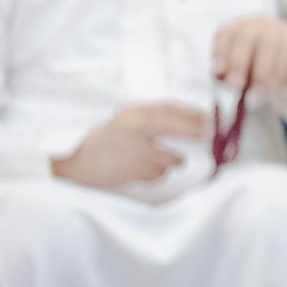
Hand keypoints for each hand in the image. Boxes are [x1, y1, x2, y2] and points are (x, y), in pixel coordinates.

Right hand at [53, 102, 208, 188]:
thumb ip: (157, 115)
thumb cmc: (103, 136)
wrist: (72, 159)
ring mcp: (138, 156)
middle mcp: (141, 133)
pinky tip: (140, 167)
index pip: (181, 111)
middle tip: (206, 137)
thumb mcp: (127, 116)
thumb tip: (196, 118)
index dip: (201, 116)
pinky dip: (155, 172)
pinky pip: (158, 175)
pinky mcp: (134, 175)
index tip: (213, 121)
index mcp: (138, 114)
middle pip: (188, 133)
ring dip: (170, 160)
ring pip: (174, 160)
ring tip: (153, 155)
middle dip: (199, 136)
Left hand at [212, 16, 286, 96]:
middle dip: (239, 63)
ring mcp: (275, 28)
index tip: (219, 72)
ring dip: (261, 73)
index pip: (224, 35)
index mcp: (234, 30)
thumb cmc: (254, 74)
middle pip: (245, 39)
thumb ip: (227, 77)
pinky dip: (279, 72)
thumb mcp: (237, 75)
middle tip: (237, 87)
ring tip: (256, 95)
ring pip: (267, 47)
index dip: (220, 52)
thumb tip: (223, 79)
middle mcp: (254, 24)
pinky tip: (274, 86)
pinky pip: (286, 53)